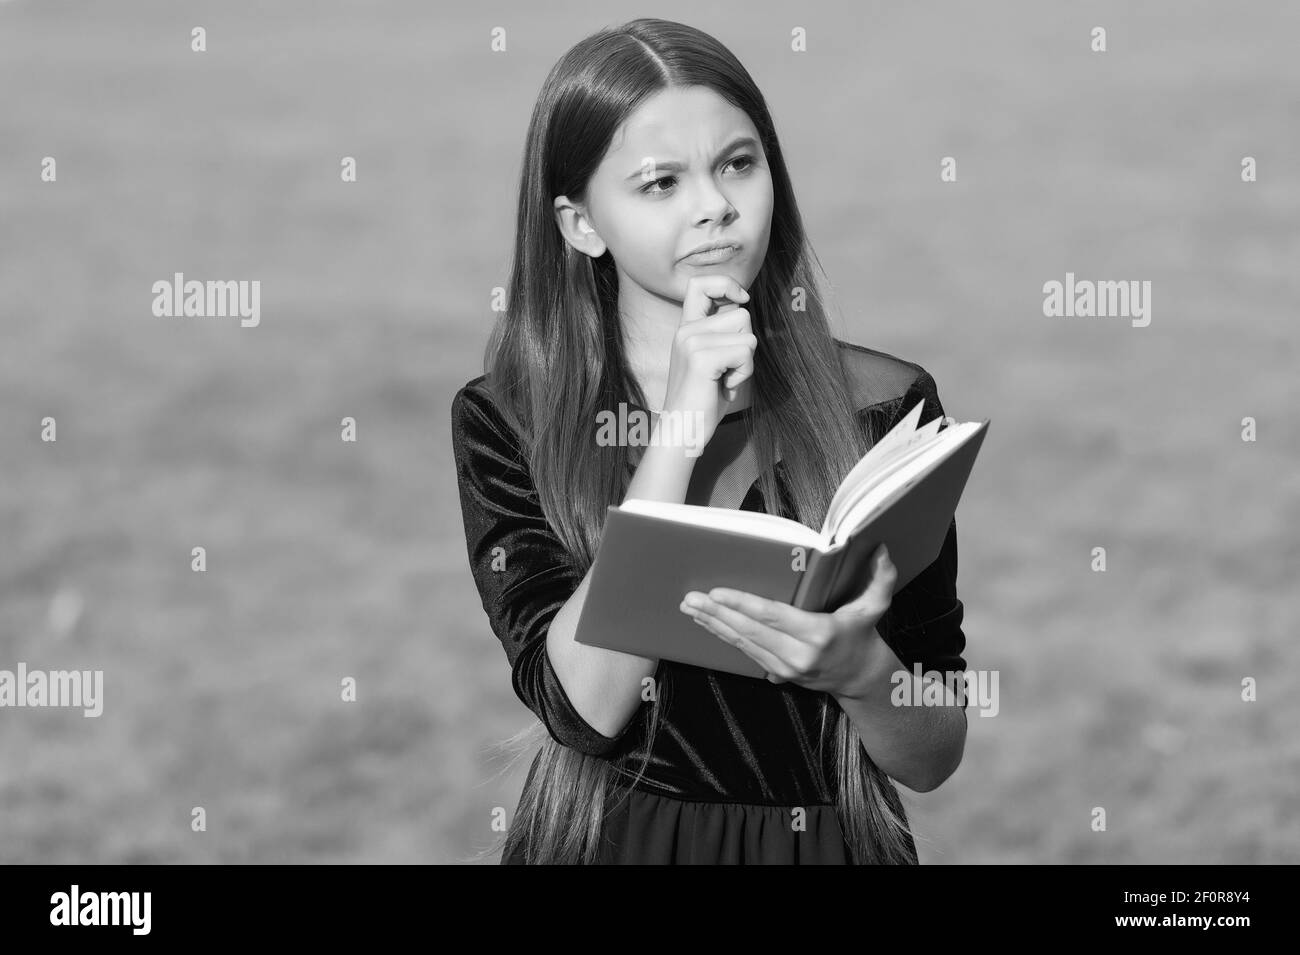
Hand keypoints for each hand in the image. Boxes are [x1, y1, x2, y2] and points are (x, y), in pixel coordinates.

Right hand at [661, 274, 756, 445]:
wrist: (682, 431)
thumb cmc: (702, 401)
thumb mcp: (713, 360)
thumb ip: (723, 334)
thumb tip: (743, 307)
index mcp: (686, 328)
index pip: (701, 283)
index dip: (726, 284)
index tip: (741, 299)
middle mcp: (686, 330)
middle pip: (742, 314)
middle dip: (745, 343)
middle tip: (727, 370)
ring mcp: (691, 341)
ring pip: (747, 334)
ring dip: (746, 361)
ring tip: (724, 378)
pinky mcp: (701, 357)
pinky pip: (745, 352)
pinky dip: (744, 373)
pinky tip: (724, 386)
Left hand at [678, 544, 897, 698]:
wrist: (863, 680)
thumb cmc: (864, 636)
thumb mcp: (875, 607)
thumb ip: (881, 578)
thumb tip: (882, 549)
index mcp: (818, 633)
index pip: (773, 616)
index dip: (742, 604)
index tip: (717, 593)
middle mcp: (799, 654)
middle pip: (750, 631)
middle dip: (717, 614)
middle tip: (690, 599)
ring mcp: (787, 668)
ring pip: (743, 644)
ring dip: (714, 625)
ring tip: (690, 609)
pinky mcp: (779, 674)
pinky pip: (747, 652)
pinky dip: (725, 637)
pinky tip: (708, 624)